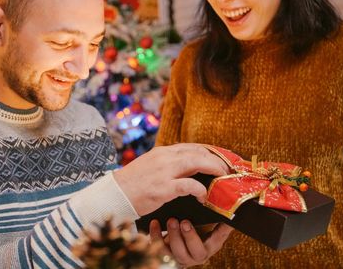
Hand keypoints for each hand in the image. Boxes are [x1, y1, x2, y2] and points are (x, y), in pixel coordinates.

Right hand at [112, 143, 228, 215]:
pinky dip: (201, 190)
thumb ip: (167, 164)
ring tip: (222, 180)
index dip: (210, 153)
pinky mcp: (163, 188)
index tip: (221, 160)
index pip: (193, 147)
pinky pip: (189, 185)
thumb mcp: (150, 166)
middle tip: (227, 171)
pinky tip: (204, 196)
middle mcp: (165, 157)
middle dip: (217, 161)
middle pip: (199, 152)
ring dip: (214, 170)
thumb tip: (186, 167)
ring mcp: (164, 172)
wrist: (115, 194)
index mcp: (163, 152)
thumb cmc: (132, 183)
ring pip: (197, 162)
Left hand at [150, 219, 232, 267]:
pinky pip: (160, 249)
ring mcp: (182, 258)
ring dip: (174, 236)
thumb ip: (208, 216)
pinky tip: (155, 223)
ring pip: (178, 252)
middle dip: (191, 237)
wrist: (169, 242)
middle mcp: (196, 255)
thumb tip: (221, 199)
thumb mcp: (200, 224)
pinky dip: (156, 235)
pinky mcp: (166, 257)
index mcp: (209, 246)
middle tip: (185, 222)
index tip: (225, 219)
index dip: (223, 230)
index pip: (219, 238)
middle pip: (197, 251)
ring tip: (171, 221)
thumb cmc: (187, 231)